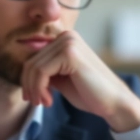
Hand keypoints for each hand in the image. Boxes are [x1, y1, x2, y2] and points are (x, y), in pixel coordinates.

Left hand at [21, 31, 139, 131]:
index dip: (28, 79)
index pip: (34, 56)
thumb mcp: (61, 79)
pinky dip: (40, 89)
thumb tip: (25, 72)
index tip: (34, 97)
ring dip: (34, 89)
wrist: (114, 103)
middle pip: (31, 61)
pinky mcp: (70, 53)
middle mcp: (67, 36)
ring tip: (44, 103)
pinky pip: (41, 72)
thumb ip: (46, 71)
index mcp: (66, 39)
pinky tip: (49, 101)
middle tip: (36, 102)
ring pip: (33, 67)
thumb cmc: (89, 93)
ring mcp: (69, 43)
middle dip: (29, 85)